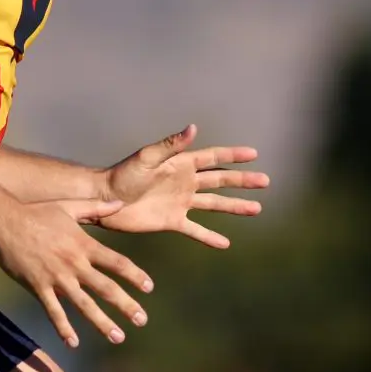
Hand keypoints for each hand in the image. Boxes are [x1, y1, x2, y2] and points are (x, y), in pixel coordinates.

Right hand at [0, 198, 153, 348]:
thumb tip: (121, 203)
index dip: (135, 276)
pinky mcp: (38, 287)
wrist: (5, 222)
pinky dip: (64, 328)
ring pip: (84, 304)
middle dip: (126, 305)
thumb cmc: (37, 212)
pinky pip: (54, 311)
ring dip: (102, 322)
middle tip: (142, 320)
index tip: (149, 288)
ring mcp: (57, 277)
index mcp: (84, 245)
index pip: (117, 263)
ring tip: (118, 337)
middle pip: (106, 288)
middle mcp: (74, 264)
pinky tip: (74, 343)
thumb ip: (96, 207)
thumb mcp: (69, 205)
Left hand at [89, 125, 269, 247]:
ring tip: (256, 209)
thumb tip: (194, 127)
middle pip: (221, 181)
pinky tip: (225, 243)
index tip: (254, 154)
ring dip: (235, 207)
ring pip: (214, 204)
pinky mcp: (172, 221)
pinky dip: (210, 236)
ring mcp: (181, 202)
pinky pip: (195, 230)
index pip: (214, 157)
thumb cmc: (123, 174)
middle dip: (243, 181)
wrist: (105, 199)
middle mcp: (185, 182)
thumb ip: (171, 144)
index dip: (234, 156)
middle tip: (265, 182)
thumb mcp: (147, 157)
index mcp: (181, 163)